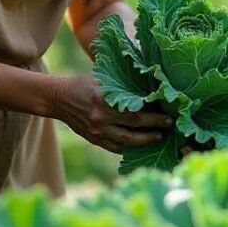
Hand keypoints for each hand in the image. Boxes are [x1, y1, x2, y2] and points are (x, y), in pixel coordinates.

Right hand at [51, 73, 172, 153]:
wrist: (58, 98)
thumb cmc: (84, 83)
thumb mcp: (102, 77)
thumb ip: (122, 82)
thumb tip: (148, 80)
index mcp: (104, 100)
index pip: (134, 112)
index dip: (153, 117)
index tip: (169, 116)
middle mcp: (100, 118)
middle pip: (133, 128)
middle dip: (153, 129)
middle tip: (169, 126)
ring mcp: (96, 131)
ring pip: (125, 142)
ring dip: (144, 141)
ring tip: (158, 137)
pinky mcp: (93, 139)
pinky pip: (115, 148)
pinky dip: (129, 148)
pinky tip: (141, 145)